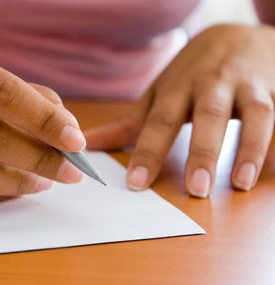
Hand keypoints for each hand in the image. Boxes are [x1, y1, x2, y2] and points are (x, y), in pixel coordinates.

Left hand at [85, 24, 274, 196]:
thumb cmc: (192, 72)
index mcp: (177, 86)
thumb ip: (130, 123)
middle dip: (201, 151)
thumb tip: (89, 142)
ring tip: (240, 183)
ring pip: (252, 114)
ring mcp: (246, 85)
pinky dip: (273, 141)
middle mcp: (211, 83)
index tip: (136, 183)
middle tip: (196, 188)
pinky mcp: (273, 91)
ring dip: (247, 148)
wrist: (239, 34)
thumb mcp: (159, 92)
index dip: (148, 152)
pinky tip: (266, 171)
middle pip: (207, 116)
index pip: (159, 120)